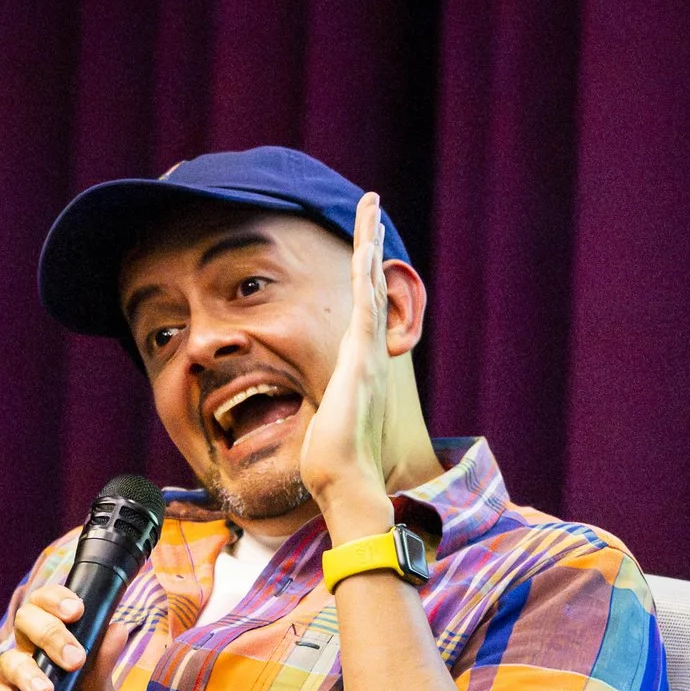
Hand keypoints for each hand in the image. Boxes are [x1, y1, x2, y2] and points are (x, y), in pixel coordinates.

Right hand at [0, 581, 128, 690]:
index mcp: (56, 649)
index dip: (57, 600)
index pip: (49, 607)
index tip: (77, 611)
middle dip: (50, 633)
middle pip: (26, 622)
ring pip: (8, 661)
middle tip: (74, 659)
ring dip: (28, 674)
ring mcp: (6, 685)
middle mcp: (29, 659)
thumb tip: (118, 629)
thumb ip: (103, 671)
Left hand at [296, 191, 396, 536]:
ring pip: (372, 286)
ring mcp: (367, 353)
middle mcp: (367, 354)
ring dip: (371, 246)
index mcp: (356, 366)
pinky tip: (367, 246)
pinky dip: (367, 273)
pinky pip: (365, 305)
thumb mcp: (322, 425)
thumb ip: (324, 413)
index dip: (365, 276)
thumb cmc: (332, 464)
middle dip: (372, 247)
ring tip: (372, 209)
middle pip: (372, 287)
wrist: (345, 481)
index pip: (362, 310)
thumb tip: (315, 423)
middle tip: (374, 210)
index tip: (365, 248)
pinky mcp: (362, 357)